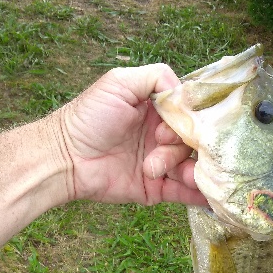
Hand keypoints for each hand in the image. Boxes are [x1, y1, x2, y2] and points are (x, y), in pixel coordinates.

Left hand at [57, 65, 206, 206]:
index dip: (188, 118)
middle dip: (181, 144)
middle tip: (158, 143)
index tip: (167, 123)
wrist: (65, 158)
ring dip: (188, 169)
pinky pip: (183, 193)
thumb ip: (156, 77)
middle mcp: (161, 137)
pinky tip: (208, 195)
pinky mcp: (155, 189)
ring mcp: (160, 164)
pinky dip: (198, 194)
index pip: (189, 114)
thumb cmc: (89, 118)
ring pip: (190, 166)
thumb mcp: (120, 82)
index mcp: (157, 111)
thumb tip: (185, 93)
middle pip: (192, 141)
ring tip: (168, 170)